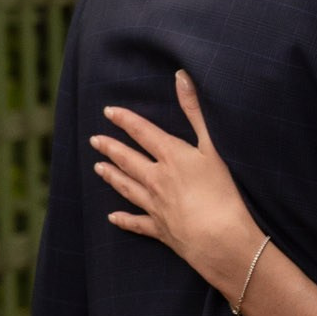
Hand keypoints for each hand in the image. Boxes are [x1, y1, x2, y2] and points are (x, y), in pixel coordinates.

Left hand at [90, 72, 262, 297]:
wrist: (220, 238)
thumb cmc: (222, 190)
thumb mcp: (213, 145)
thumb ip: (196, 111)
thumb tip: (181, 76)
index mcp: (171, 156)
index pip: (142, 132)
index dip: (125, 120)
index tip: (108, 112)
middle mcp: (156, 179)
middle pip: (128, 159)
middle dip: (110, 147)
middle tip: (94, 140)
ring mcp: (155, 206)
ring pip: (126, 188)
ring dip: (111, 177)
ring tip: (98, 168)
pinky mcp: (160, 230)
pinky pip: (137, 223)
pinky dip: (123, 219)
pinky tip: (112, 217)